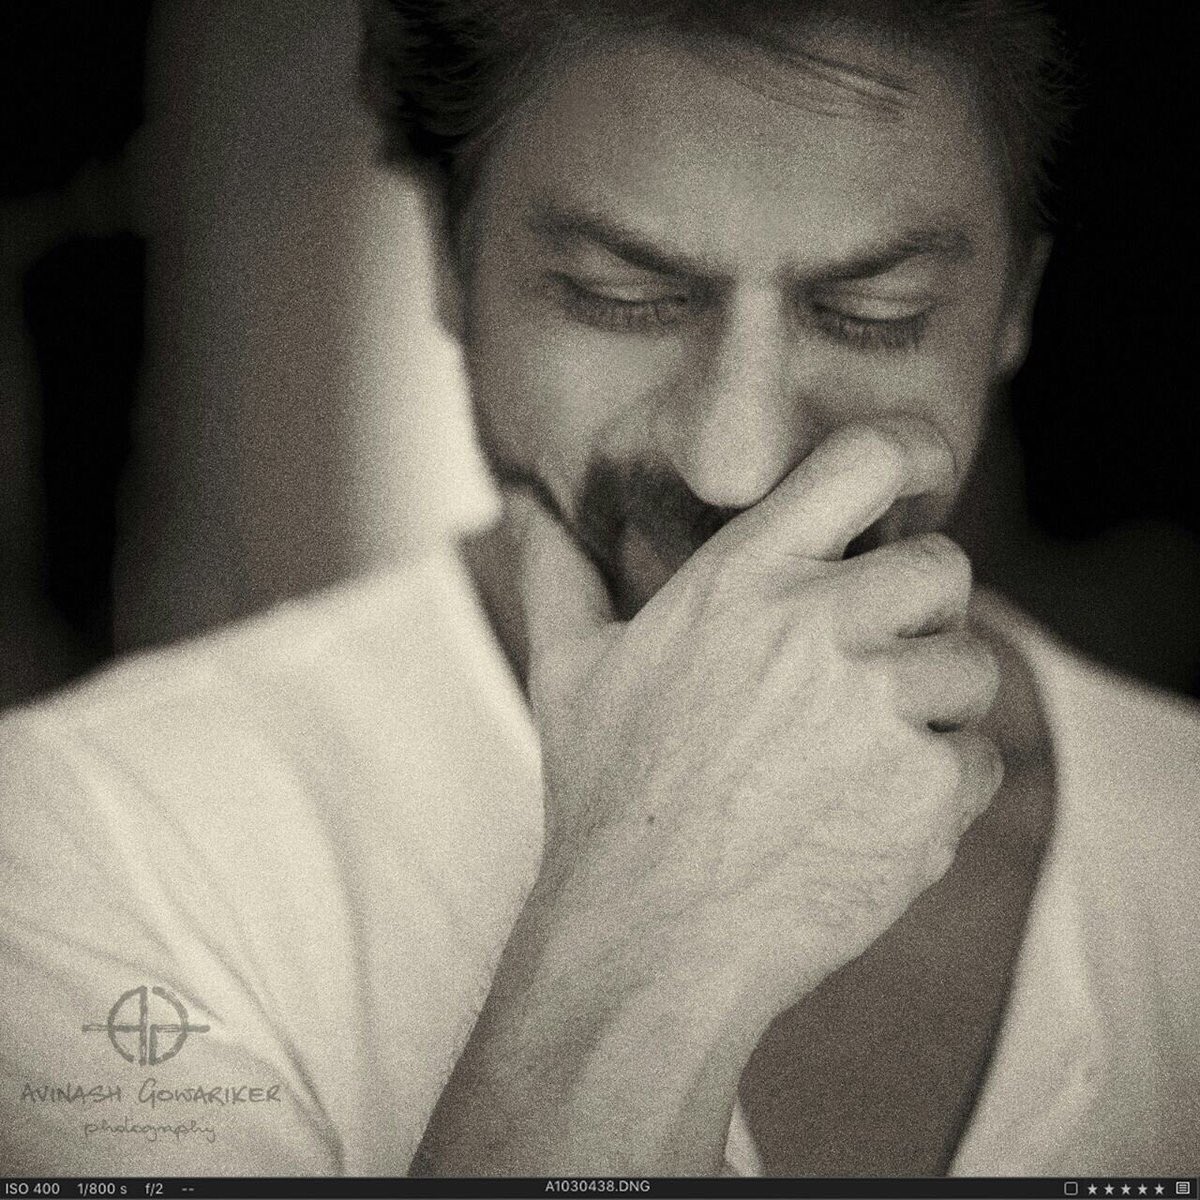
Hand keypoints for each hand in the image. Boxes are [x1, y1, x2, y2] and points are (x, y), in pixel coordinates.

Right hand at [513, 417, 1002, 1023]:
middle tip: (874, 659)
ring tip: (859, 754)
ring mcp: (877, 707)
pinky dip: (940, 786)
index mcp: (740, 581)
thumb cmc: (607, 801)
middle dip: (923, 608)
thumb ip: (557, 575)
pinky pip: (978, 758)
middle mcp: (817, 627)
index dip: (912, 451)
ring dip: (932, 705)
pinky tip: (868, 814)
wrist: (649, 938)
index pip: (861, 463)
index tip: (923, 470)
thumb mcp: (567, 673)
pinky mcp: (924, 790)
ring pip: (971, 667)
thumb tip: (522, 508)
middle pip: (944, 567)